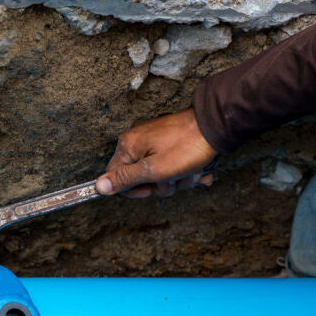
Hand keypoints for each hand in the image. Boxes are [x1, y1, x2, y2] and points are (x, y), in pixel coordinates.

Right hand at [96, 109, 217, 197]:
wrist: (217, 126)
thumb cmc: (187, 147)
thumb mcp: (154, 170)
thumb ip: (125, 179)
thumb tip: (99, 186)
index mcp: (128, 146)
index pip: (116, 177)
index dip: (134, 190)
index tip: (151, 189)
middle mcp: (138, 141)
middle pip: (139, 177)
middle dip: (161, 184)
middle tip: (175, 178)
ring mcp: (154, 141)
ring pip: (159, 174)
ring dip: (177, 179)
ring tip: (190, 171)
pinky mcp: (169, 142)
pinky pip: (170, 164)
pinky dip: (184, 171)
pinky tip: (197, 170)